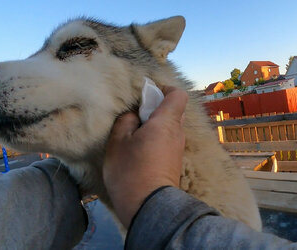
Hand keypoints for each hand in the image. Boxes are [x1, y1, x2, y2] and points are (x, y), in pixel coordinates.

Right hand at [103, 86, 187, 227]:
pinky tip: (140, 150)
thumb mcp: (118, 141)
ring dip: (155, 126)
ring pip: (170, 128)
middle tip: (136, 116)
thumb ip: (126, 121)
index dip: (164, 89)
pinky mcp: (175, 163)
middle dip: (156, 108)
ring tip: (134, 135)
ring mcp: (178, 150)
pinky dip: (157, 140)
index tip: (147, 94)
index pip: (177, 95)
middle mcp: (178, 133)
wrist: (148, 207)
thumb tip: (135, 115)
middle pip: (174, 111)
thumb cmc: (131, 171)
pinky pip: (168, 142)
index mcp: (166, 122)